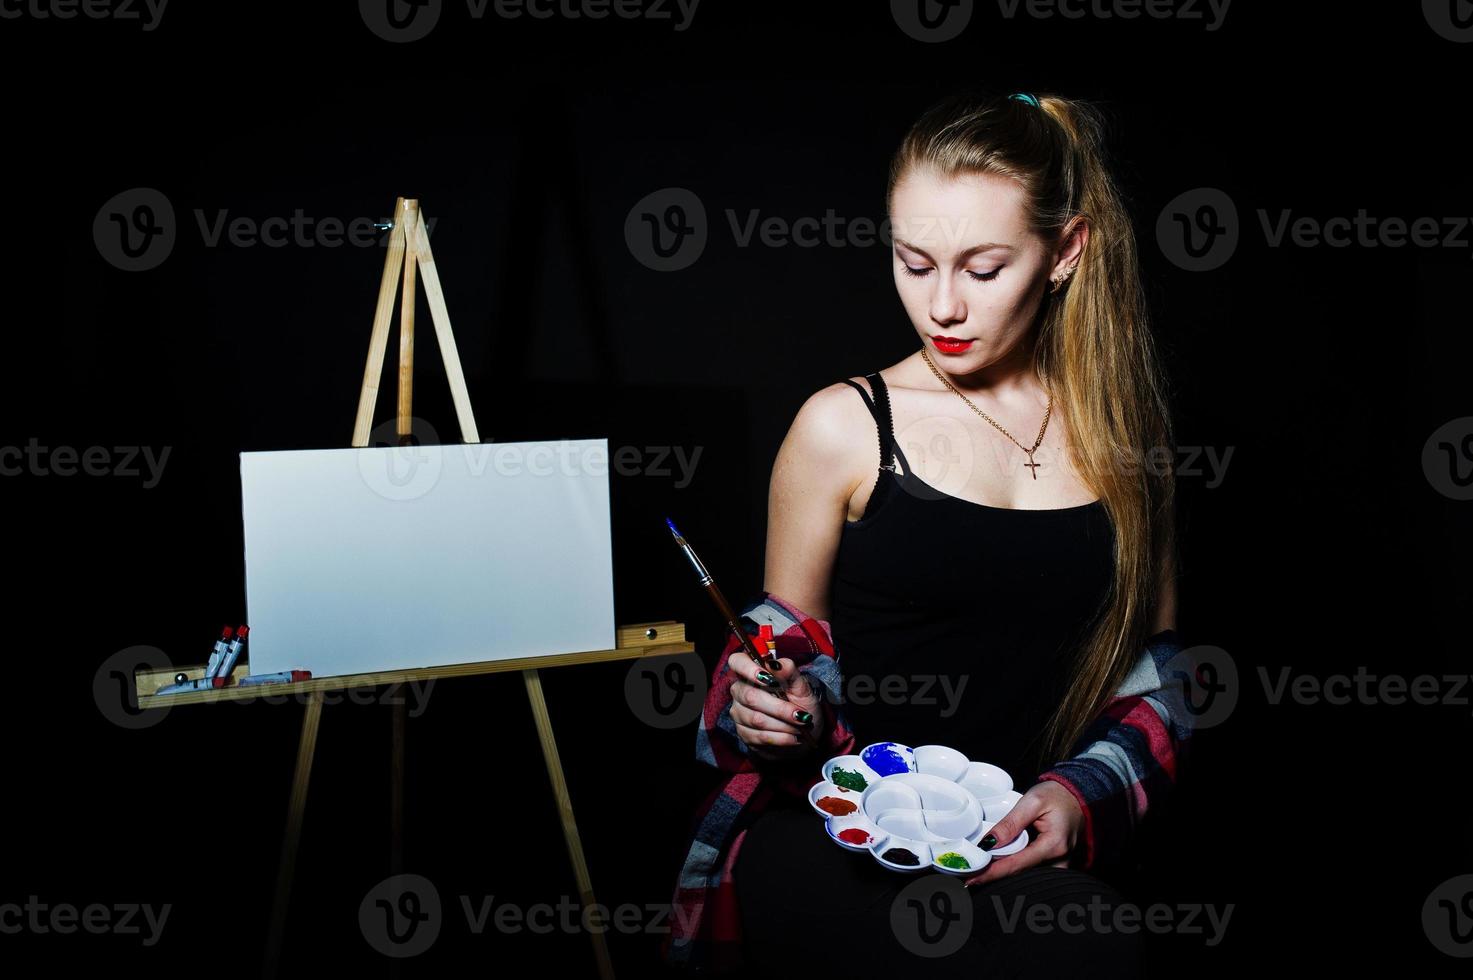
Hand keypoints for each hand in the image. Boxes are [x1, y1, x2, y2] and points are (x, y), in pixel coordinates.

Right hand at [727, 640, 825, 762]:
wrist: (804, 732)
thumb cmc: (801, 704)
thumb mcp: (801, 687)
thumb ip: (789, 672)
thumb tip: (776, 664)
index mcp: (752, 673)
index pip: (737, 661)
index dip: (748, 668)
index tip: (769, 679)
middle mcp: (740, 691)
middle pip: (750, 697)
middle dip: (779, 708)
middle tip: (800, 715)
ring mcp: (739, 713)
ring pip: (756, 719)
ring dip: (783, 725)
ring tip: (799, 726)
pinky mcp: (744, 734)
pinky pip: (759, 736)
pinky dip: (781, 738)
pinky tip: (793, 738)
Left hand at [964, 780, 1083, 886]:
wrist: (1076, 795)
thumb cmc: (1057, 795)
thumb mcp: (1032, 801)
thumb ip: (1010, 823)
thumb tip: (989, 843)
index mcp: (1054, 845)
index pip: (1017, 865)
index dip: (992, 873)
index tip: (972, 879)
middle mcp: (1060, 860)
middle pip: (1021, 874)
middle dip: (995, 876)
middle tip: (970, 877)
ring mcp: (1060, 865)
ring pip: (1026, 875)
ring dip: (1003, 873)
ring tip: (979, 873)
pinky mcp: (1056, 864)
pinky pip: (1032, 870)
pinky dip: (1015, 868)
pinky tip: (997, 867)